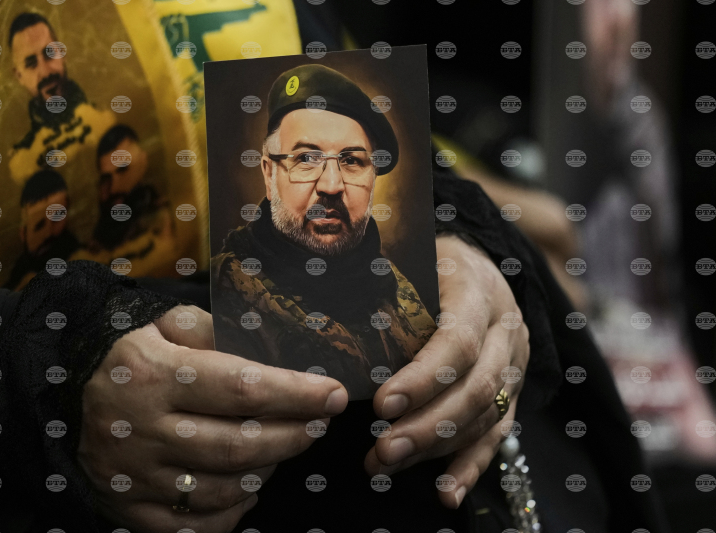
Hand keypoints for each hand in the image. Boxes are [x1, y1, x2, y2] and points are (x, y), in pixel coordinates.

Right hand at [77, 305, 348, 532]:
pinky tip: (248, 486)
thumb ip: (214, 328)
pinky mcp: (131, 511)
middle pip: (239, 446)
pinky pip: (197, 524)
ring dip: (268, 471)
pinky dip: (234, 509)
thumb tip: (272, 345)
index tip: (333, 393)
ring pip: (224, 489)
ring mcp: (136, 477)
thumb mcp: (165, 325)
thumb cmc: (133, 360)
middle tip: (320, 422)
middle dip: (294, 436)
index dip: (296, 393)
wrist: (65, 403)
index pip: (241, 388)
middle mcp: (144, 430)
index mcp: (154, 375)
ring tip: (283, 446)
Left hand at [364, 234, 528, 507]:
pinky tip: (445, 492)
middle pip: (476, 388)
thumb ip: (381, 284)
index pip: (458, 341)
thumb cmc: (429, 262)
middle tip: (381, 451)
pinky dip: (470, 466)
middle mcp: (505, 329)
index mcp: (477, 290)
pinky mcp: (513, 390)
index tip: (382, 404)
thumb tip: (317, 311)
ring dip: (435, 448)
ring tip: (385, 465)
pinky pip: (497, 434)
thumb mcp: (410, 258)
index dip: (423, 378)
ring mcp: (514, 363)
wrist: (478, 265)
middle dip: (427, 426)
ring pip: (484, 416)